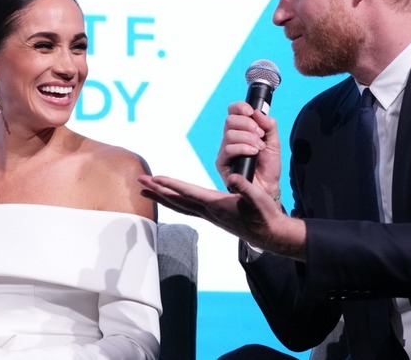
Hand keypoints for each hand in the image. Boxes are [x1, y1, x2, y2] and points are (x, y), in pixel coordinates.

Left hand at [138, 172, 305, 259]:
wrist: (271, 234)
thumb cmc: (266, 215)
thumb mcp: (259, 198)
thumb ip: (246, 188)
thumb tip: (233, 179)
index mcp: (217, 204)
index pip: (189, 192)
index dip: (171, 185)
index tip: (155, 178)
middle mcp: (209, 211)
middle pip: (177, 200)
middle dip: (157, 190)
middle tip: (139, 181)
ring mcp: (209, 215)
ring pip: (179, 205)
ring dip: (162, 197)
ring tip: (146, 190)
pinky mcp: (213, 216)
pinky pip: (187, 209)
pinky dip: (175, 202)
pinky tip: (170, 199)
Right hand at [216, 102, 281, 198]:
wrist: (269, 187)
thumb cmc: (269, 167)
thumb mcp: (274, 142)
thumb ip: (269, 125)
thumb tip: (258, 112)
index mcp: (241, 130)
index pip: (233, 111)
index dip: (240, 107)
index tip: (251, 112)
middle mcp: (231, 138)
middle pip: (230, 120)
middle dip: (248, 125)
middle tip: (260, 135)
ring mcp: (225, 151)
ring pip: (229, 134)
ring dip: (248, 138)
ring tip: (259, 148)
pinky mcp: (222, 163)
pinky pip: (228, 149)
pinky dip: (243, 148)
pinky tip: (253, 153)